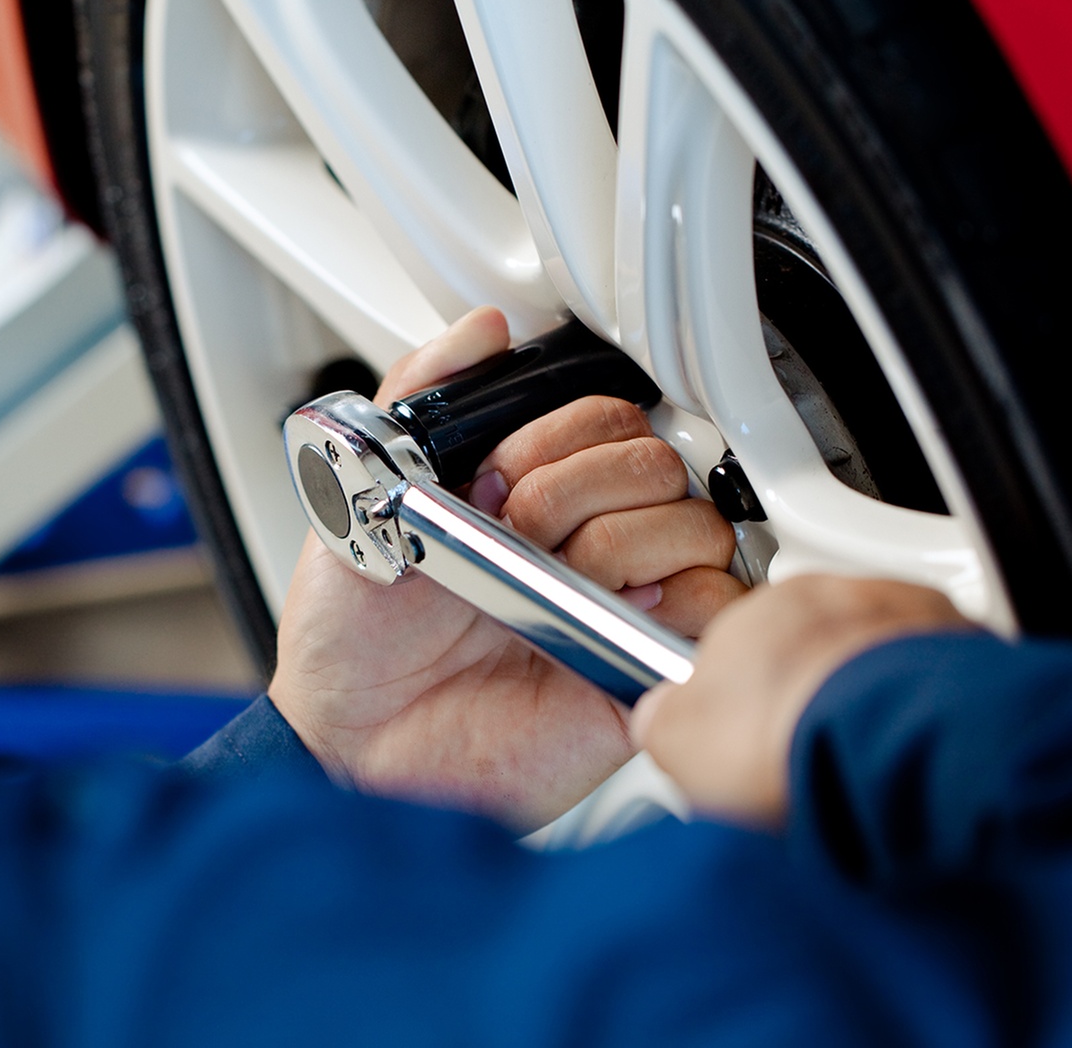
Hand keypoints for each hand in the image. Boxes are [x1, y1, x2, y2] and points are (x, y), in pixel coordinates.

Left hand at [270, 308, 745, 830]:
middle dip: (575, 489)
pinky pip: (720, 613)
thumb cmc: (353, 638)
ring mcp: (620, 601)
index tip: (490, 483)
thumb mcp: (362, 492)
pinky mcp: (643, 668)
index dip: (549, 441)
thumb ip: (416, 396)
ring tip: (554, 588)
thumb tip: (482, 331)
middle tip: (518, 537)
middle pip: (655, 459)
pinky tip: (607, 616)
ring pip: (694, 523)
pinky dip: (679, 605)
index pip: (604, 413)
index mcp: (529, 491)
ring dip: (615, 547)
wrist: (351, 742)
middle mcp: (585, 540)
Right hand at [631, 575, 972, 828]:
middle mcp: (826, 598)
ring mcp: (894, 614)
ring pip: (873, 653)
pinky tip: (909, 754)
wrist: (889, 743)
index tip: (751, 740)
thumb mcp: (678, 742)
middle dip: (809, 693)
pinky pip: (933, 672)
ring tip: (864, 765)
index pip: (736, 647)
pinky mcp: (958, 641)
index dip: (742, 702)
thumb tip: (659, 719)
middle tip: (809, 758)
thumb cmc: (790, 737)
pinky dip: (923, 707)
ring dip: (867, 697)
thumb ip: (663, 720)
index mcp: (750, 611)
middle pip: (809, 644)